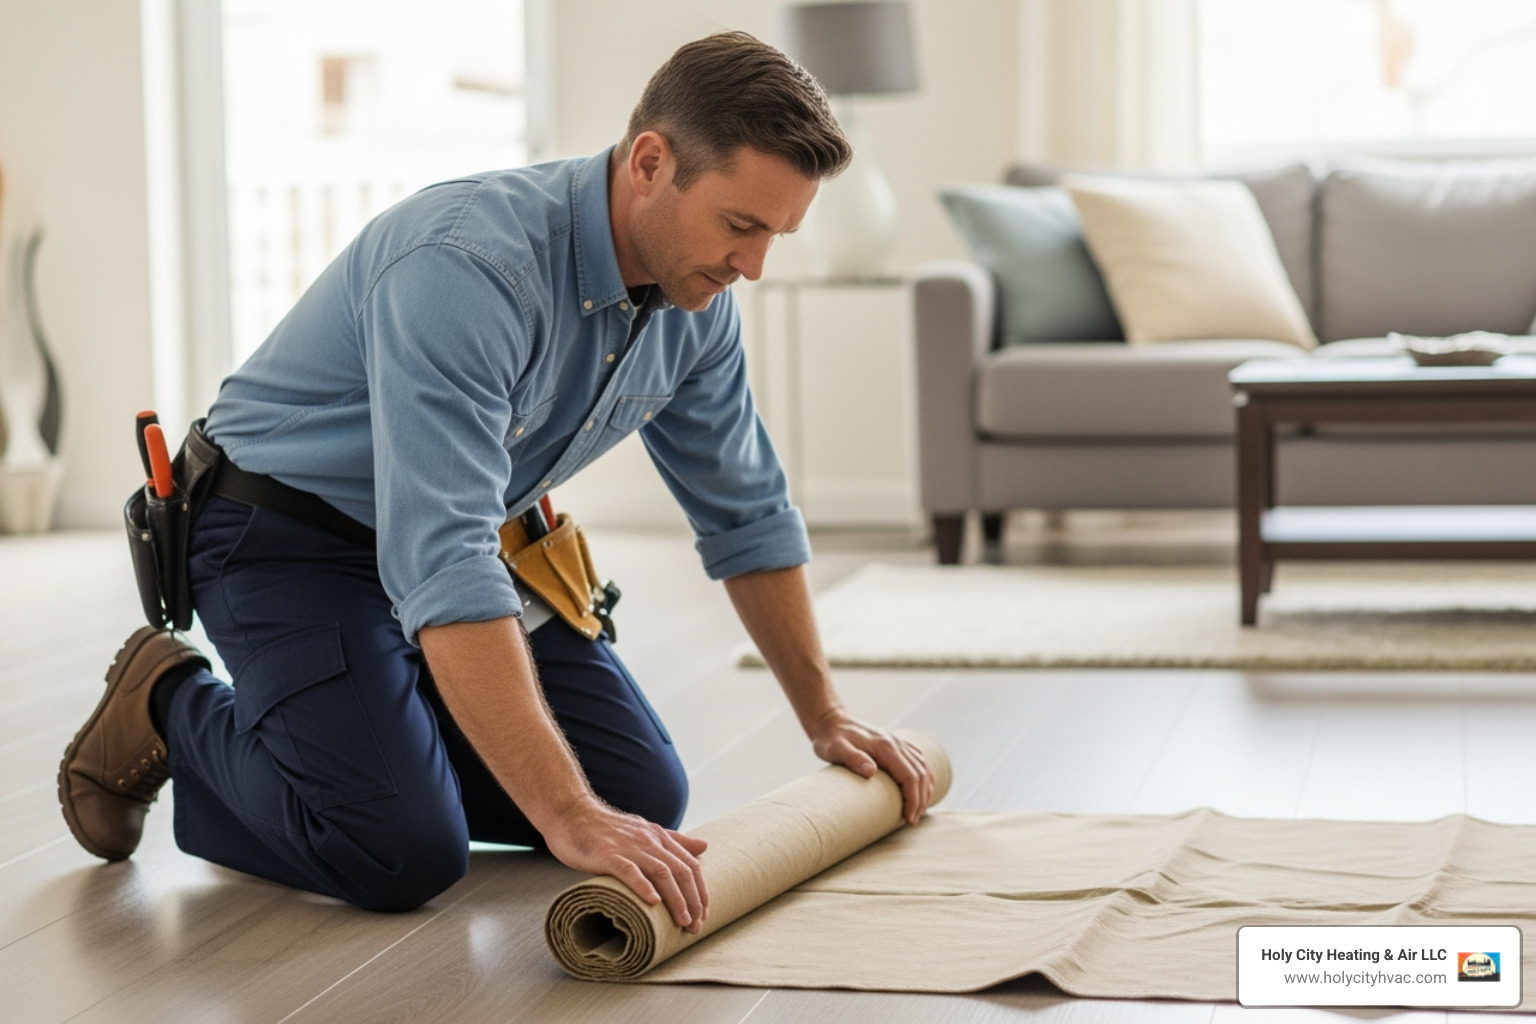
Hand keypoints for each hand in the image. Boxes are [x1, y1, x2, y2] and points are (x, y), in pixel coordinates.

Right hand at [544, 796, 708, 932]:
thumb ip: (674, 840)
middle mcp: (649, 841)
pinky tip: (652, 902)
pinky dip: (643, 886)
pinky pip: (629, 870)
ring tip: (683, 921)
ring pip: (662, 873)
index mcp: (659, 837)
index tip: (703, 914)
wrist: (572, 815)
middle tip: (696, 926)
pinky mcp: (607, 854)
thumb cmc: (607, 829)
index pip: (690, 865)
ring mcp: (629, 847)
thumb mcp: (644, 831)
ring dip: (676, 899)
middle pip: (681, 871)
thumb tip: (704, 846)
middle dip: (693, 901)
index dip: (700, 891)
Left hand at [808, 712, 935, 825]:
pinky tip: (920, 788)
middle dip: (921, 799)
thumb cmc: (830, 738)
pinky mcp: (895, 743)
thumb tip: (870, 771)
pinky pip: (918, 760)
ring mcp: (897, 742)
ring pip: (923, 767)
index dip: (913, 799)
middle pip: (920, 774)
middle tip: (913, 820)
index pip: (910, 776)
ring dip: (925, 789)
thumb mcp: (835, 749)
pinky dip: (924, 776)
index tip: (909, 818)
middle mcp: (896, 743)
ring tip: (918, 810)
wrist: (830, 721)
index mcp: (885, 747)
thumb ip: (852, 759)